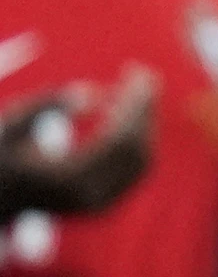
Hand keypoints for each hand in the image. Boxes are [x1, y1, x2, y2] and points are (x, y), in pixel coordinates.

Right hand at [0, 66, 156, 219]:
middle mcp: (90, 197)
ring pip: (141, 158)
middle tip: (145, 73)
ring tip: (140, 85)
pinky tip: (132, 108)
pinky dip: (140, 136)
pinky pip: (136, 168)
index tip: (135, 72)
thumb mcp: (11, 125)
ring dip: (146, 120)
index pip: (118, 140)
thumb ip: (47, 105)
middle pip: (134, 148)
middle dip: (143, 108)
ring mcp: (101, 204)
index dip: (132, 104)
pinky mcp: (106, 202)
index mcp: (68, 180)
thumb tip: (93, 92)